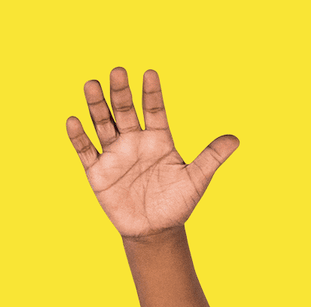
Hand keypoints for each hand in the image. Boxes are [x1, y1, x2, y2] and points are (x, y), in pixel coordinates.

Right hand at [66, 67, 238, 238]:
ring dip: (96, 105)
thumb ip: (212, 157)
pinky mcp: (98, 171)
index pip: (154, 110)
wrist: (156, 231)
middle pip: (125, 111)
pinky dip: (79, 137)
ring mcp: (115, 154)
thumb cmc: (177, 203)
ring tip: (91, 84)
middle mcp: (134, 141)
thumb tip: (236, 139)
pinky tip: (74, 120)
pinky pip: (86, 151)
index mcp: (158, 139)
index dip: (152, 93)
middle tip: (118, 71)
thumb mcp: (197, 179)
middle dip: (121, 92)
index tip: (150, 73)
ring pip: (102, 124)